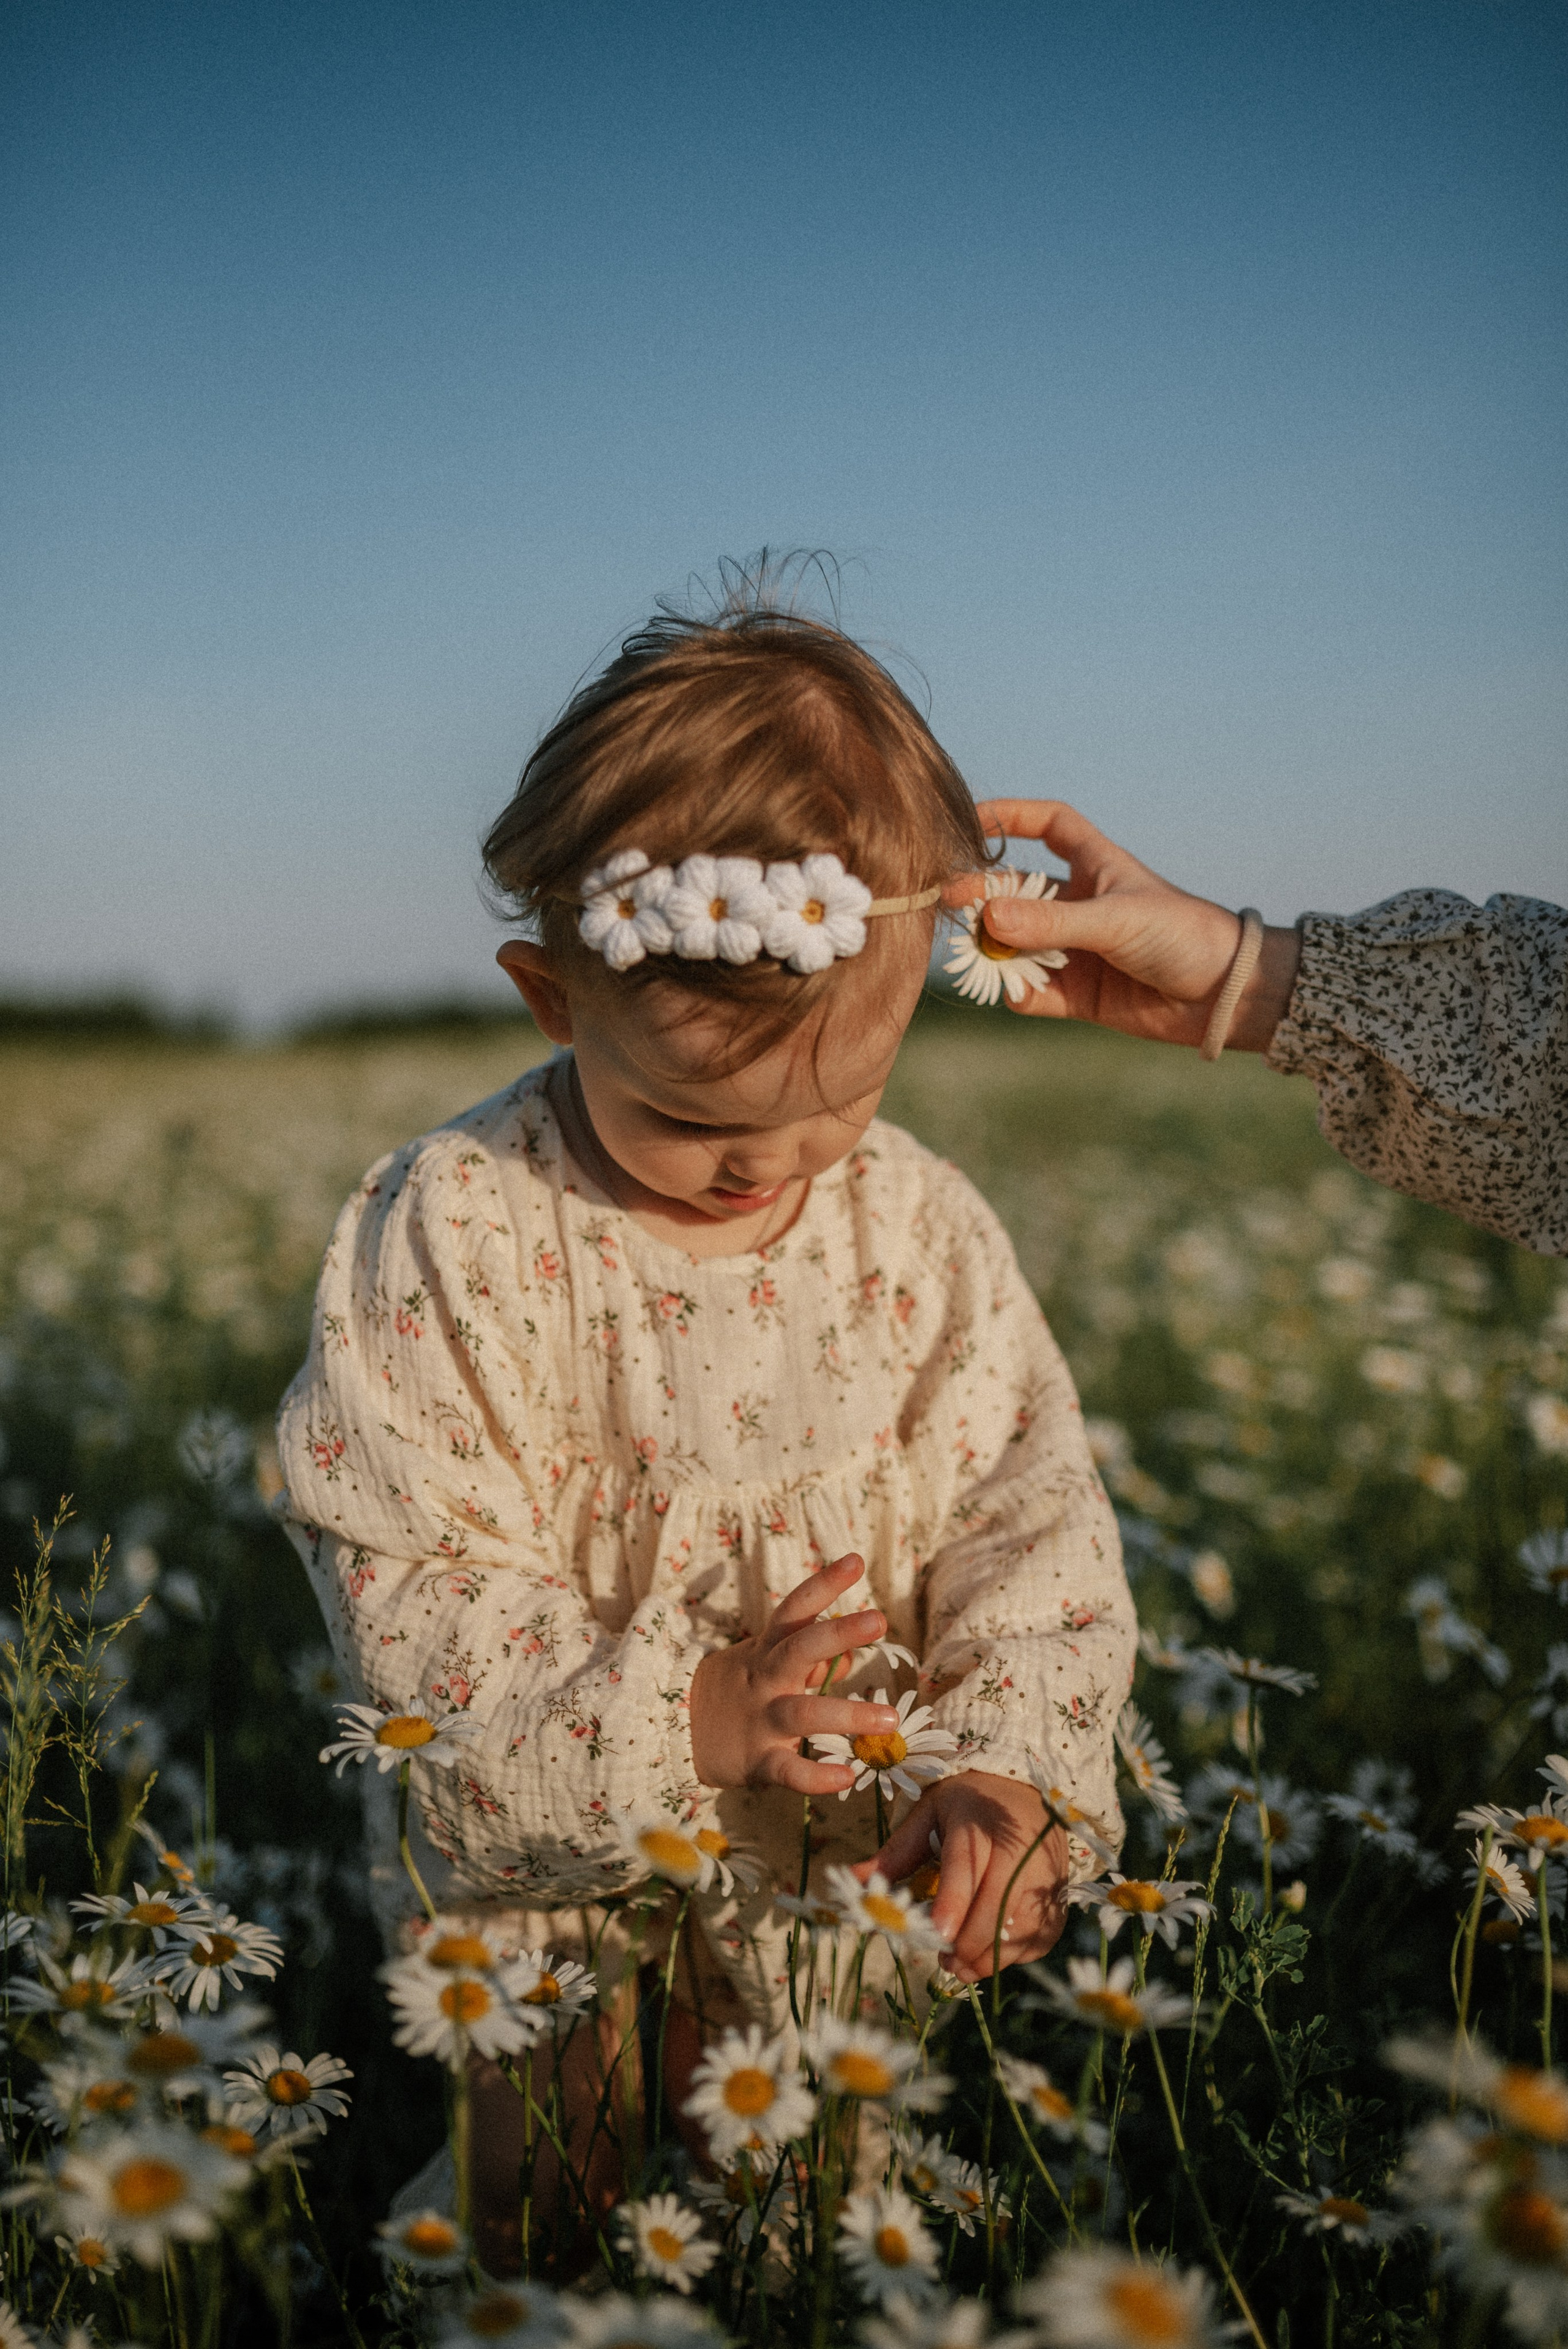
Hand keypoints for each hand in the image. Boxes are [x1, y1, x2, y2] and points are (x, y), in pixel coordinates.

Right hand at [689, 1554, 899, 1794]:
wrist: (675, 1734)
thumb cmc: (737, 1692)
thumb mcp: (764, 1664)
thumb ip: (811, 1661)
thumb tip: (853, 1654)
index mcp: (766, 1650)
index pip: (795, 1609)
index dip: (824, 1584)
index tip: (856, 1560)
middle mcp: (765, 1679)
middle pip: (800, 1649)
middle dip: (839, 1632)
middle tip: (879, 1620)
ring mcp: (761, 1720)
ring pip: (803, 1713)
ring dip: (848, 1714)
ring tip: (890, 1719)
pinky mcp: (757, 1760)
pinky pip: (788, 1769)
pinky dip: (817, 1776)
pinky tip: (847, 1778)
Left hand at [858, 1770, 1066, 1982]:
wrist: (1028, 1791)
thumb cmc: (970, 1803)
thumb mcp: (929, 1813)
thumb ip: (895, 1853)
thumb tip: (851, 1879)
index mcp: (978, 1823)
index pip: (966, 1868)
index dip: (954, 1904)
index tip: (938, 1935)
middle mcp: (1017, 1850)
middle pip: (995, 1909)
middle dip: (966, 1944)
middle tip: (941, 1960)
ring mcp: (1044, 1876)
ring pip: (1019, 1931)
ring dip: (987, 1956)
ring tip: (960, 1962)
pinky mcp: (1058, 1897)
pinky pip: (1039, 1939)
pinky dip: (1013, 1955)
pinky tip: (991, 1951)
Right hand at [944, 799, 1301, 1052]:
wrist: (1225, 995)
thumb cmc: (1183, 935)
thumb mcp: (1116, 919)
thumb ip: (1052, 923)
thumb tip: (988, 919)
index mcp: (1095, 866)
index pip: (1048, 825)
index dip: (1011, 816)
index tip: (970, 821)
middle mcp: (1080, 905)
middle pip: (1015, 892)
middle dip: (982, 896)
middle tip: (948, 901)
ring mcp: (1076, 950)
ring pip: (1016, 944)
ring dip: (994, 950)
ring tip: (975, 954)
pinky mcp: (1079, 995)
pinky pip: (1033, 993)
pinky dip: (1020, 994)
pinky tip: (1017, 993)